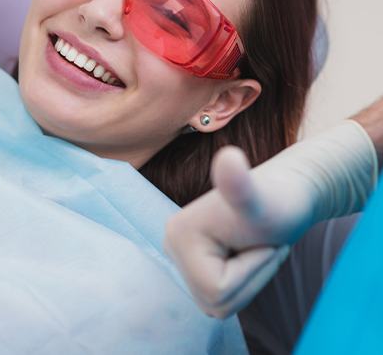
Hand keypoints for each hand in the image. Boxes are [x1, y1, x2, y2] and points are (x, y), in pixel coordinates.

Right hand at [164, 147, 310, 318]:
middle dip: (250, 279)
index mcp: (178, 235)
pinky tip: (247, 253)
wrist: (287, 192)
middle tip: (262, 245)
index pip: (217, 290)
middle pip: (214, 301)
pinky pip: (218, 296)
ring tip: (256, 247)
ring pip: (218, 303)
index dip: (252, 272)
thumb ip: (240, 185)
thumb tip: (228, 156)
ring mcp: (180, 254)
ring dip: (249, 281)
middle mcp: (170, 244)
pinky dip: (243, 281)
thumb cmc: (280, 201)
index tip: (263, 241)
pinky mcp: (192, 261)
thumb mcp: (260, 201)